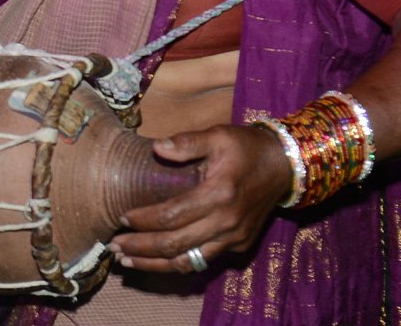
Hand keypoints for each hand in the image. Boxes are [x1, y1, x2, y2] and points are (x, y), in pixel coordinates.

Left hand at [108, 124, 290, 272]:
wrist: (285, 166)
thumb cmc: (247, 147)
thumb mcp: (218, 135)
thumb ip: (187, 142)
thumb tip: (157, 147)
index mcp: (218, 194)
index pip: (171, 216)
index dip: (143, 220)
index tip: (122, 218)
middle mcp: (226, 222)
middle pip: (174, 245)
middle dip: (141, 247)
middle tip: (115, 246)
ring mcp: (234, 238)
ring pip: (187, 262)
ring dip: (155, 264)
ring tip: (129, 261)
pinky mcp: (239, 245)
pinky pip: (203, 261)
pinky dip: (178, 265)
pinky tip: (159, 262)